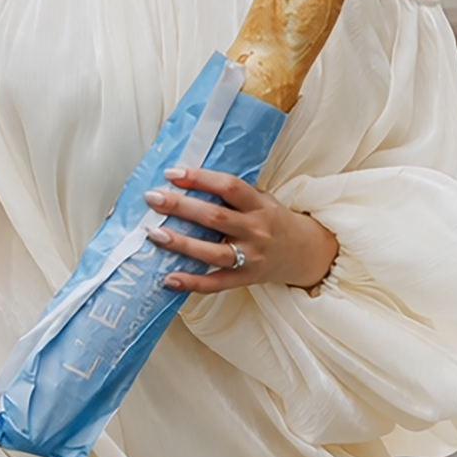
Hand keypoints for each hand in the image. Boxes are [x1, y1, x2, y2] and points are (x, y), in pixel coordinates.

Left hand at [145, 165, 338, 294]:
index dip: (200, 178)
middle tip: (152, 198)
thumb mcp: (261, 199)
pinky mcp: (245, 279)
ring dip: (181, 243)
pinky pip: (215, 284)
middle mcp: (256, 231)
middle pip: (214, 217)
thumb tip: (182, 181)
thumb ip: (230, 193)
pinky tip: (168, 278)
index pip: (228, 187)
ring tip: (154, 233)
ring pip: (212, 252)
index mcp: (259, 205)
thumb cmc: (272, 220)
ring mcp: (251, 258)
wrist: (304, 253)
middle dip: (180, 207)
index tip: (171, 173)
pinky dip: (191, 283)